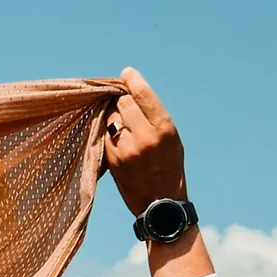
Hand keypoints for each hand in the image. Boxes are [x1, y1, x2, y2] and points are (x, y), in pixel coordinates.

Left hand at [102, 67, 187, 215]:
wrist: (160, 203)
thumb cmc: (169, 167)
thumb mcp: (172, 139)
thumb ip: (154, 117)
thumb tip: (131, 93)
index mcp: (164, 129)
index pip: (143, 95)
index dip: (133, 81)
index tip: (126, 73)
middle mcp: (146, 137)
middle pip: (123, 103)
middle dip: (122, 100)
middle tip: (124, 105)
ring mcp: (127, 150)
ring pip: (111, 118)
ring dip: (112, 115)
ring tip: (120, 122)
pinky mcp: (113, 161)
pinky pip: (104, 135)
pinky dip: (106, 131)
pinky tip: (112, 134)